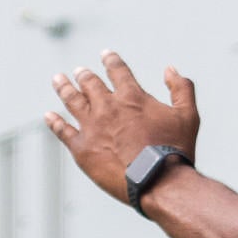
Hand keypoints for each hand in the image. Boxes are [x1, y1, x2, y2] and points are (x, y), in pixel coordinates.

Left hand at [44, 52, 199, 203]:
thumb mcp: (188, 115)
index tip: (106, 55)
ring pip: (72, 100)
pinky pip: (63, 131)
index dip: (111, 60)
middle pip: (90, 83)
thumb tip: (171, 69)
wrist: (158, 182)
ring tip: (58, 80)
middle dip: (84, 75)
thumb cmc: (176, 151)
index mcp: (132, 97)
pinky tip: (49, 116)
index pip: (117, 70)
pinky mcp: (82, 149)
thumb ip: (182, 88)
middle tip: (79, 71)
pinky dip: (55, 122)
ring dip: (64, 88)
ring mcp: (92, 127)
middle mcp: (107, 107)